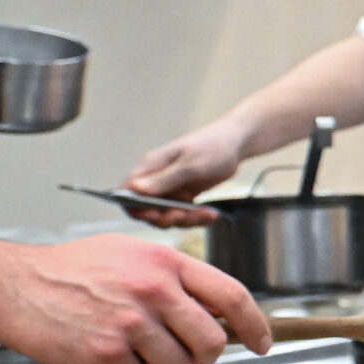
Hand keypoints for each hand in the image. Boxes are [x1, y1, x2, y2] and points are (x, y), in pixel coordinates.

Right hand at [0, 237, 271, 363]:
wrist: (12, 284)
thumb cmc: (69, 268)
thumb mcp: (131, 254)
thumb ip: (174, 276)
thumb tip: (216, 306)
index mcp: (166, 263)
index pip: (233, 296)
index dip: (256, 325)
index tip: (263, 342)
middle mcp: (155, 291)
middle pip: (212, 342)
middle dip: (203, 354)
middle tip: (182, 350)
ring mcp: (131, 323)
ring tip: (129, 342)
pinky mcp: (107, 352)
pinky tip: (102, 350)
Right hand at [123, 122, 249, 226]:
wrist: (235, 143)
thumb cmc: (212, 146)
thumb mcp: (190, 165)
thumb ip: (164, 179)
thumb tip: (134, 188)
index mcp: (150, 168)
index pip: (127, 193)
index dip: (134, 208)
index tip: (154, 214)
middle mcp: (156, 180)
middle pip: (146, 210)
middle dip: (165, 218)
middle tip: (184, 215)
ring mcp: (170, 190)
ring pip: (167, 216)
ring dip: (185, 220)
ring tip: (207, 214)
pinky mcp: (184, 197)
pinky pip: (184, 215)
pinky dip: (196, 218)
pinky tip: (212, 214)